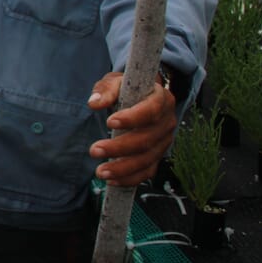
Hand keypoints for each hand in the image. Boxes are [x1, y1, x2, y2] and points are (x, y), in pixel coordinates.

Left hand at [87, 72, 176, 186]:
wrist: (141, 98)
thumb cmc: (126, 89)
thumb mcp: (116, 82)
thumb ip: (106, 90)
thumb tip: (94, 103)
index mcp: (162, 99)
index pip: (151, 110)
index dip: (133, 117)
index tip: (109, 121)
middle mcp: (167, 122)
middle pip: (147, 139)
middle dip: (120, 148)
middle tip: (94, 150)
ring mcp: (164, 142)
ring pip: (148, 159)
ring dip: (123, 168)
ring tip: (100, 171)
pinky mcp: (157, 156)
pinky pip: (148, 172)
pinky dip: (130, 179)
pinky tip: (112, 181)